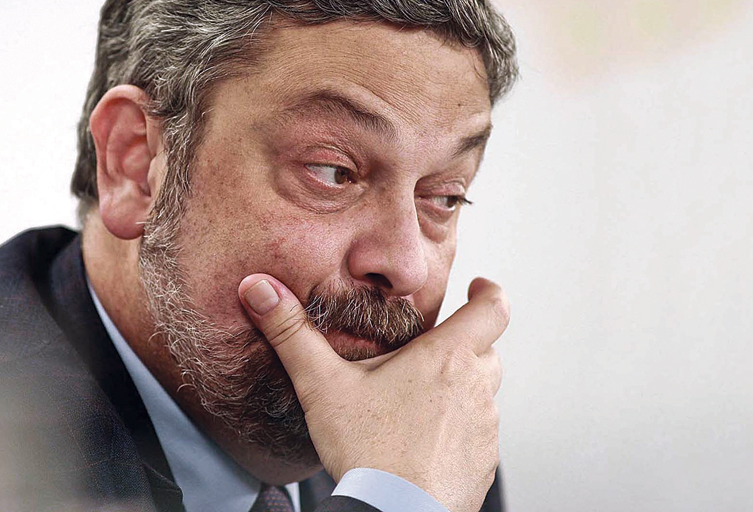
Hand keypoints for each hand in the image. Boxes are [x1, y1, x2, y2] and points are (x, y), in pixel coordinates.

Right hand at [238, 275, 507, 511]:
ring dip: (460, 390)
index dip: (488, 292)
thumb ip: (292, 333)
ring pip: (483, 395)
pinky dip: (458, 431)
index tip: (478, 288)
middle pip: (487, 351)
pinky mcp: (483, 464)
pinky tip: (423, 441)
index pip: (492, 308)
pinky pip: (478, 435)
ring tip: (418, 401)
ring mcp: (484, 429)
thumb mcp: (322, 384)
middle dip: (464, 345)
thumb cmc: (368, 451)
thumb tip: (260, 290)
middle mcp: (476, 389)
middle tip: (430, 352)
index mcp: (446, 357)